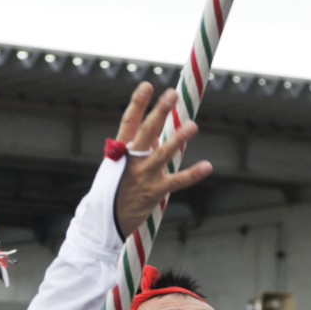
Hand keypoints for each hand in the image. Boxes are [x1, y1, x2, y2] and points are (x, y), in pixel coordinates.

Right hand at [113, 84, 211, 237]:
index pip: (128, 122)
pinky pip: (176, 182)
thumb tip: (158, 134)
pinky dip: (192, 174)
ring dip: (178, 139)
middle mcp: (130, 161)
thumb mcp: (118, 167)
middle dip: (159, 112)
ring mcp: (142, 177)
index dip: (137, 103)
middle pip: (146, 132)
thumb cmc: (113, 191)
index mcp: (120, 152)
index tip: (147, 85)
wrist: (103, 223)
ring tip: (193, 126)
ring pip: (162, 154)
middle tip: (173, 94)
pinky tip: (207, 166)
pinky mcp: (153, 193)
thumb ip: (137, 149)